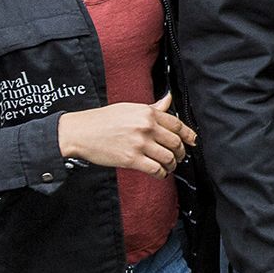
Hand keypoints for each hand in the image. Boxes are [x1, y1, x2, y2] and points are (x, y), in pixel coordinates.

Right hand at [57, 95, 195, 176]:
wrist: (80, 132)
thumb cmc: (103, 119)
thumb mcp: (129, 108)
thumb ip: (152, 107)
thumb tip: (169, 99)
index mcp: (147, 113)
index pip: (177, 124)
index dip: (188, 135)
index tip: (193, 141)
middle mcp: (146, 127)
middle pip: (176, 142)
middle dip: (182, 152)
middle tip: (180, 156)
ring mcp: (139, 144)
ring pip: (168, 158)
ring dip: (173, 165)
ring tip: (169, 166)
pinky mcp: (131, 159)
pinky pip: (156, 169)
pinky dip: (162, 173)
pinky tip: (160, 173)